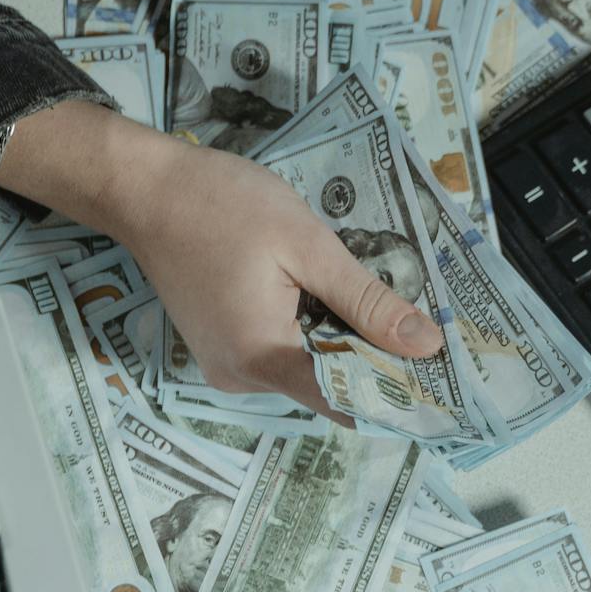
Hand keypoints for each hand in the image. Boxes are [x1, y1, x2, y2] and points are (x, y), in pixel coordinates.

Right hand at [0, 101, 445, 419]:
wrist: (146, 189)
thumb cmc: (223, 206)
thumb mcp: (307, 245)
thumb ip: (367, 302)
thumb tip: (427, 345)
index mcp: (265, 358)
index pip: (348, 401)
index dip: (399, 394)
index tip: (444, 381)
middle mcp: (241, 378)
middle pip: (328, 385)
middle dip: (374, 360)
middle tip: (421, 324)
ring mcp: (226, 367)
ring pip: (306, 369)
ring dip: (340, 341)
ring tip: (371, 299)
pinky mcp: (219, 348)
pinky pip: (279, 353)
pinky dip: (309, 331)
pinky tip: (322, 294)